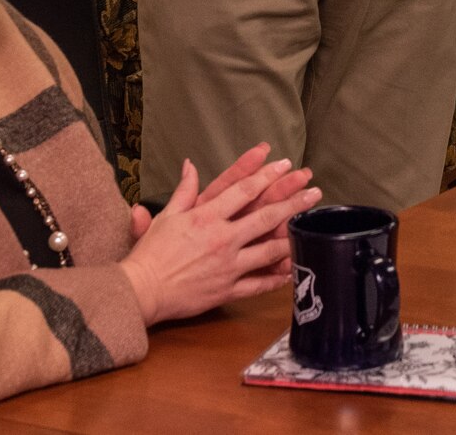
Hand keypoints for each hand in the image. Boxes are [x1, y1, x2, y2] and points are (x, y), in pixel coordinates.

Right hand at [120, 151, 319, 325]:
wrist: (141, 291)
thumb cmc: (151, 253)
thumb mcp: (167, 216)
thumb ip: (185, 190)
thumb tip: (190, 165)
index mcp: (207, 217)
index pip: (244, 190)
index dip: (267, 174)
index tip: (285, 164)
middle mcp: (222, 238)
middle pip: (266, 216)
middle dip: (293, 202)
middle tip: (314, 192)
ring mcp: (228, 265)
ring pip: (269, 250)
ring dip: (292, 237)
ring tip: (311, 227)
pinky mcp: (227, 289)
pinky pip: (258, 284)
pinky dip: (277, 278)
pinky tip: (292, 269)